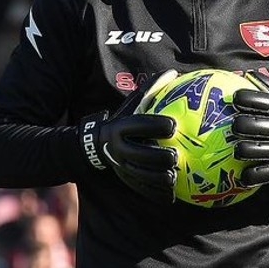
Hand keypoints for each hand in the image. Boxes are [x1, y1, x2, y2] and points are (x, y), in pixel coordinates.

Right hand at [78, 70, 179, 199]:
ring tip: (173, 176)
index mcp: (121, 127)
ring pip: (140, 175)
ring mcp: (121, 166)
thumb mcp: (132, 103)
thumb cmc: (122, 119)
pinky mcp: (124, 179)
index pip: (139, 125)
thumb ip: (151, 89)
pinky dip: (156, 193)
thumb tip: (173, 72)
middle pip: (140, 154)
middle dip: (158, 157)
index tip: (173, 125)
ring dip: (157, 178)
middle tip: (175, 156)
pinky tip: (172, 195)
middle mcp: (119, 147)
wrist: (93, 144)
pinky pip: (141, 189)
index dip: (155, 125)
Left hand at [231, 71, 268, 186]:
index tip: (235, 98)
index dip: (250, 98)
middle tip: (233, 126)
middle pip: (263, 126)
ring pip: (262, 150)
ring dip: (244, 150)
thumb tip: (249, 74)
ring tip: (236, 149)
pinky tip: (242, 175)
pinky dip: (252, 175)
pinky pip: (267, 173)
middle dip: (243, 125)